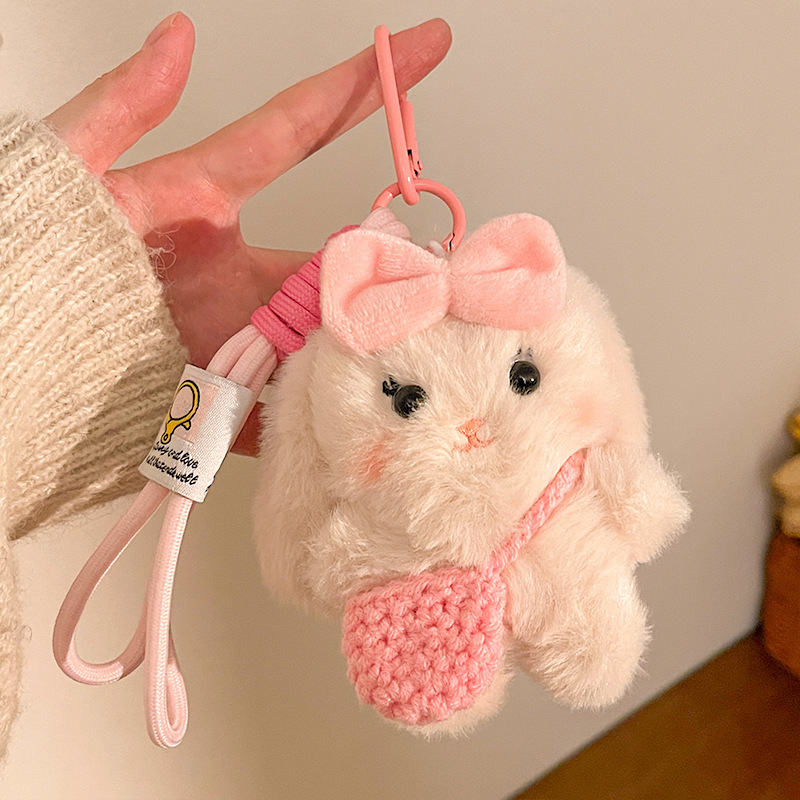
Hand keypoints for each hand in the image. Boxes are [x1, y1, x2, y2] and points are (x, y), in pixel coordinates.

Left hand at [45, 12, 451, 455]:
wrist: (17, 364)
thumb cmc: (32, 263)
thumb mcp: (68, 173)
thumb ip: (121, 107)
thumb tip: (179, 35)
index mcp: (203, 204)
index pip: (296, 132)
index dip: (359, 86)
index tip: (426, 42)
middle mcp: (232, 271)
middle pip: (331, 259)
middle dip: (387, 260)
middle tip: (441, 271)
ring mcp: (235, 336)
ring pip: (321, 335)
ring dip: (365, 340)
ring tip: (420, 346)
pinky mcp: (225, 398)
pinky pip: (283, 407)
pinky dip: (321, 414)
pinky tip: (366, 417)